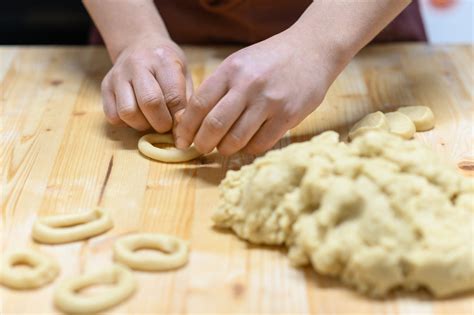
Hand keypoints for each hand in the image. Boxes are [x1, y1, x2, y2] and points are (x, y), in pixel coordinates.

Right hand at [101, 35, 191, 131]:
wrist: (139, 43)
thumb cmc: (166, 65)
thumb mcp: (184, 73)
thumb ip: (186, 100)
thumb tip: (183, 128)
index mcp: (164, 60)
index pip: (173, 96)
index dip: (178, 117)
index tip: (181, 122)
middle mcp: (138, 65)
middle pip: (149, 103)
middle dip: (161, 123)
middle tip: (166, 124)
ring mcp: (118, 75)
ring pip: (127, 112)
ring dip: (142, 124)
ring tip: (150, 119)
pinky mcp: (105, 86)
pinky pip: (113, 116)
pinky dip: (126, 123)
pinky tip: (136, 115)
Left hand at [174, 28, 337, 155]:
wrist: (313, 50)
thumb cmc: (271, 60)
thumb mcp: (240, 63)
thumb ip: (219, 87)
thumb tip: (195, 121)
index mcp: (231, 69)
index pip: (199, 104)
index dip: (186, 127)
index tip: (182, 140)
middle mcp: (248, 85)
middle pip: (214, 125)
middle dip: (202, 143)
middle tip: (201, 148)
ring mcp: (270, 101)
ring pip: (236, 139)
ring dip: (225, 149)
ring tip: (224, 148)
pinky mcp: (288, 115)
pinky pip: (260, 144)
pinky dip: (248, 149)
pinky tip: (247, 144)